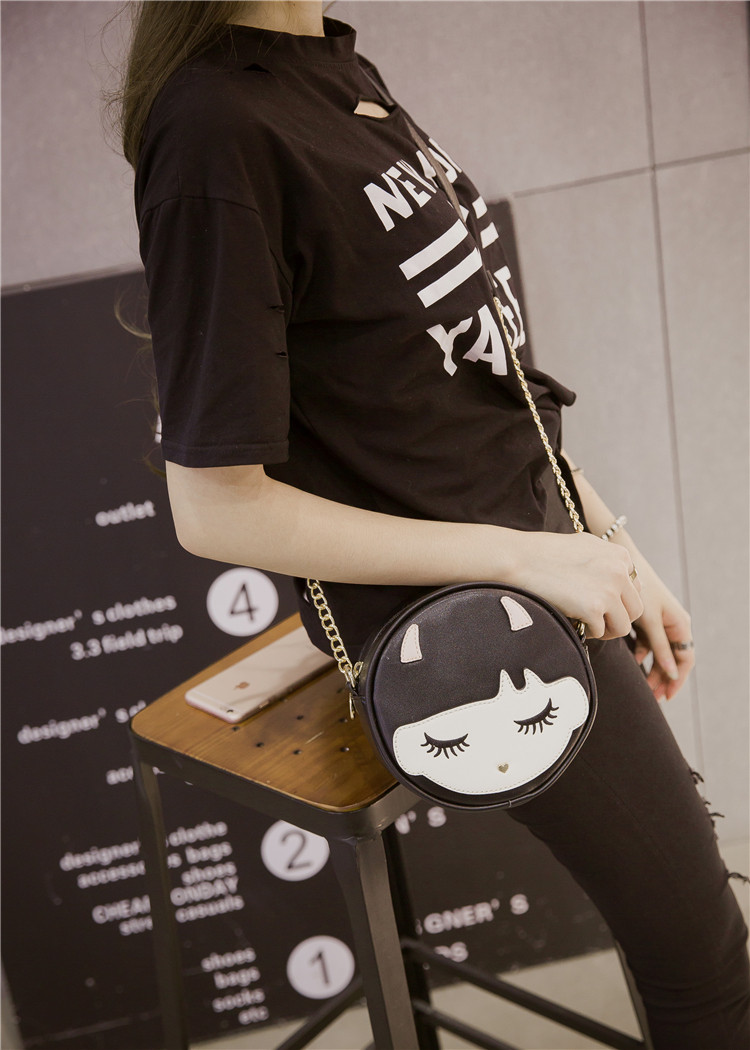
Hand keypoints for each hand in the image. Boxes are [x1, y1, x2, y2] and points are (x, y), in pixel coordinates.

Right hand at [510, 531, 643, 639]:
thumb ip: (607, 561)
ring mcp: (609, 589)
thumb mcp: (585, 546)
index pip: (636, 589)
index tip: (601, 603)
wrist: (520, 558)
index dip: (619, 600)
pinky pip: (600, 632)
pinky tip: (572, 621)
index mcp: (620, 555)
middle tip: (595, 620)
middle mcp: (620, 571)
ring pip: (624, 626)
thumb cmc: (545, 552)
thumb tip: (620, 579)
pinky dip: (587, 631)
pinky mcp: (594, 607)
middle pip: (635, 609)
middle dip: (617, 618)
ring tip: (586, 624)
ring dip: (606, 629)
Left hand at [627, 554, 694, 700]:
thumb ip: (659, 646)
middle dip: (664, 678)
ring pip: (660, 652)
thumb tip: (671, 673)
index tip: (666, 696)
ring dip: (653, 668)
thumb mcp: (650, 620)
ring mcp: (661, 622)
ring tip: (644, 685)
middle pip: (673, 659)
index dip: (677, 679)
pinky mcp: (647, 619)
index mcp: (680, 625)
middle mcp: (674, 625)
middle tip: (653, 696)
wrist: (626, 565)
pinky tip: (635, 660)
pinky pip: (649, 642)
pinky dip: (643, 652)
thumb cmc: (641, 590)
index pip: (685, 659)